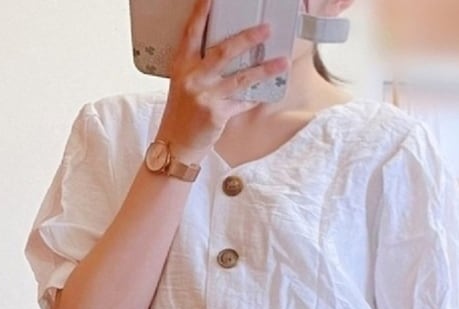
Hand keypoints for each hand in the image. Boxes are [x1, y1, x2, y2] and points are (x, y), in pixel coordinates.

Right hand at [158, 0, 289, 156]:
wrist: (175, 144)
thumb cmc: (181, 112)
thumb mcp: (184, 83)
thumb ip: (200, 66)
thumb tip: (229, 51)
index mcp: (182, 65)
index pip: (192, 33)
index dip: (202, 13)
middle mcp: (193, 77)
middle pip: (223, 52)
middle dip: (248, 38)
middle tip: (266, 29)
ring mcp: (205, 96)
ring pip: (241, 78)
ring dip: (265, 69)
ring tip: (283, 62)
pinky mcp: (217, 114)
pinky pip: (242, 102)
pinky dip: (255, 98)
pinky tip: (268, 92)